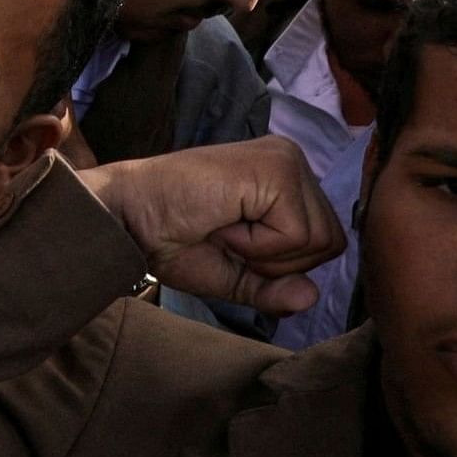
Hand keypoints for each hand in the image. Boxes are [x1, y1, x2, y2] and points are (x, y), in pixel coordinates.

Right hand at [79, 136, 345, 317]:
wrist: (126, 218)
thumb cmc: (169, 239)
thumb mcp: (233, 273)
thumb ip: (274, 287)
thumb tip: (311, 296)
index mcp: (285, 178)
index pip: (325, 240)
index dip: (280, 264)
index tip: (229, 242)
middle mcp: (292, 160)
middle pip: (330, 242)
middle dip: (278, 261)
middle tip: (224, 236)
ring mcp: (286, 160)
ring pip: (319, 240)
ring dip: (265, 252)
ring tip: (222, 227)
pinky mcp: (277, 169)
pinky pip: (297, 235)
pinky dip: (258, 245)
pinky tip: (222, 222)